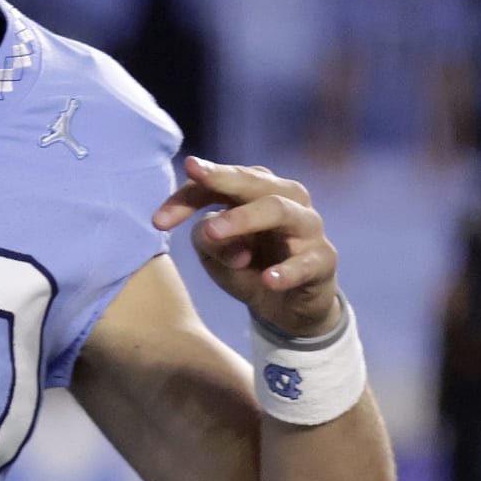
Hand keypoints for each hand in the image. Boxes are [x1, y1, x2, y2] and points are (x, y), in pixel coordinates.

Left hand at [152, 156, 340, 337]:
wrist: (290, 307)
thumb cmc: (249, 266)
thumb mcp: (217, 254)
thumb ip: (209, 239)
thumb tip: (215, 233)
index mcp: (252, 190)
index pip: (216, 183)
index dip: (185, 197)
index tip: (157, 222)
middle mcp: (283, 197)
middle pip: (252, 179)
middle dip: (222, 176)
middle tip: (194, 173)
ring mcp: (306, 226)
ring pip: (278, 209)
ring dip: (244, 218)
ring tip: (216, 232)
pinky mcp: (323, 259)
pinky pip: (307, 261)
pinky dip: (286, 270)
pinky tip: (268, 280)